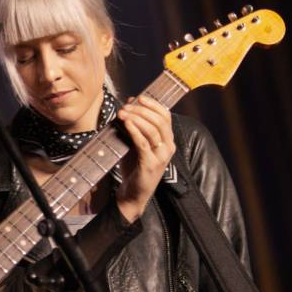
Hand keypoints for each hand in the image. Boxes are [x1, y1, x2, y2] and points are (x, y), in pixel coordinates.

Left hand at [115, 95, 174, 222]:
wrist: (132, 194)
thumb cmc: (133, 168)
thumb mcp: (135, 143)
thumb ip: (135, 126)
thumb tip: (129, 104)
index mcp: (168, 141)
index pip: (165, 116)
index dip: (152, 104)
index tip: (138, 97)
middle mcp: (168, 148)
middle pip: (159, 121)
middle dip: (142, 110)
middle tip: (126, 106)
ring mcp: (161, 157)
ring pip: (152, 130)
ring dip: (136, 118)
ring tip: (123, 112)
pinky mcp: (150, 165)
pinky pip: (143, 143)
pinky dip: (134, 130)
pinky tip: (126, 123)